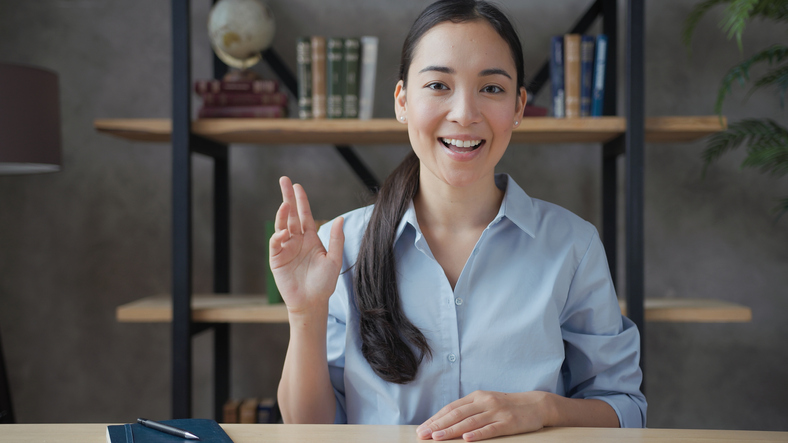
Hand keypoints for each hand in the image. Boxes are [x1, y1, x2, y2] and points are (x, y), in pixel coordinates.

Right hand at [269, 176, 344, 315]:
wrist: (312, 302)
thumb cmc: (324, 283)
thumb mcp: (334, 260)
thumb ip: (337, 239)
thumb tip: (340, 218)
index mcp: (310, 238)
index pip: (304, 215)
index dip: (301, 200)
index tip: (297, 186)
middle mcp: (297, 240)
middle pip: (290, 215)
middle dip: (287, 197)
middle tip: (284, 180)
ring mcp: (286, 248)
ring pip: (281, 226)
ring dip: (282, 214)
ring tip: (285, 204)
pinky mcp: (276, 259)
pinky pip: (275, 243)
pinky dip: (278, 236)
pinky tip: (283, 233)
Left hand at [416, 391, 550, 441]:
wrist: (536, 404)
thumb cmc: (507, 406)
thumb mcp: (487, 403)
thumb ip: (469, 410)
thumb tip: (446, 421)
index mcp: (477, 397)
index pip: (451, 408)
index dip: (435, 418)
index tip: (422, 428)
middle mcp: (484, 402)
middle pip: (456, 414)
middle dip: (438, 425)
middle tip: (423, 435)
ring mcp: (496, 412)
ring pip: (470, 422)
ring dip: (451, 430)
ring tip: (437, 438)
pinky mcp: (508, 422)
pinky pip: (490, 429)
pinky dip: (477, 434)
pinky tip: (466, 439)